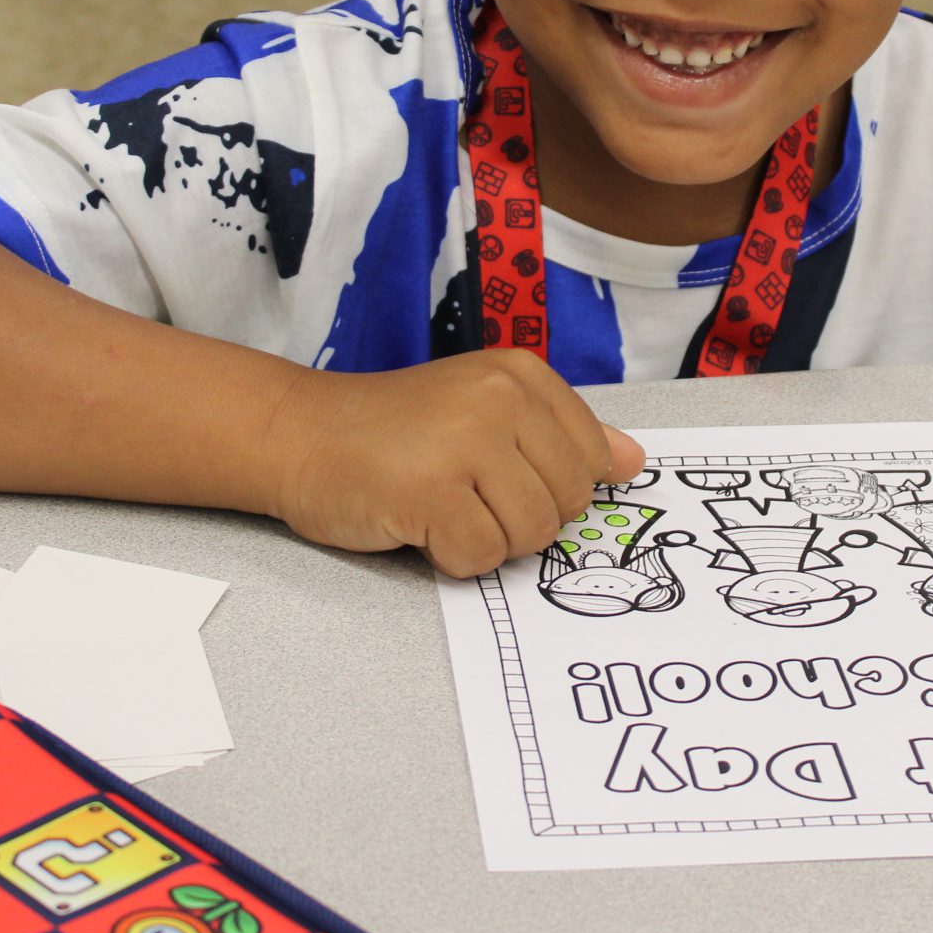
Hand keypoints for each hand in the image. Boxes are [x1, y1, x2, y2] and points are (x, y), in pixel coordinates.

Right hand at [266, 350, 647, 576]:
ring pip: (530, 535)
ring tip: (440, 506)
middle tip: (462, 493)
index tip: (497, 474)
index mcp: (520, 374)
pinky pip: (480, 557)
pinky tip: (417, 523)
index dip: (549, 487)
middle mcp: (500, 397)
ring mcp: (465, 441)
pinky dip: (450, 558)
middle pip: (567, 503)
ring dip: (486, 540)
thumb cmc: (394, 431)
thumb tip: (632, 462)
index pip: (592, 460)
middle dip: (520, 518)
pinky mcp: (431, 490)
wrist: (300, 434)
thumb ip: (561, 435)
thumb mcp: (484, 412)